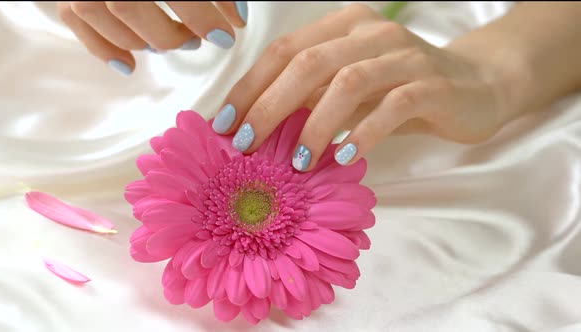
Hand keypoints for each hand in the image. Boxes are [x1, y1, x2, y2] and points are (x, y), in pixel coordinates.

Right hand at [57, 1, 247, 75]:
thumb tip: (238, 19)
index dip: (201, 15)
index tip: (228, 34)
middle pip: (128, 6)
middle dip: (170, 34)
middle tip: (196, 40)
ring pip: (102, 15)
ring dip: (141, 41)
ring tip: (169, 42)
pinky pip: (75, 21)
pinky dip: (103, 48)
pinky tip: (130, 65)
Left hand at [212, 3, 514, 171]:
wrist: (475, 84)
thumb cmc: (400, 89)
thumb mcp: (350, 89)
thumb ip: (312, 97)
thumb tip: (257, 126)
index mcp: (343, 26)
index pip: (283, 51)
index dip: (249, 87)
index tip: (223, 124)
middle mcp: (371, 32)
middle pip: (307, 63)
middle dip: (269, 106)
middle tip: (246, 145)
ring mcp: (404, 55)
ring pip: (347, 82)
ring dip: (314, 124)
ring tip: (298, 162)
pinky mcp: (432, 84)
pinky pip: (392, 106)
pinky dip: (363, 132)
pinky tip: (344, 156)